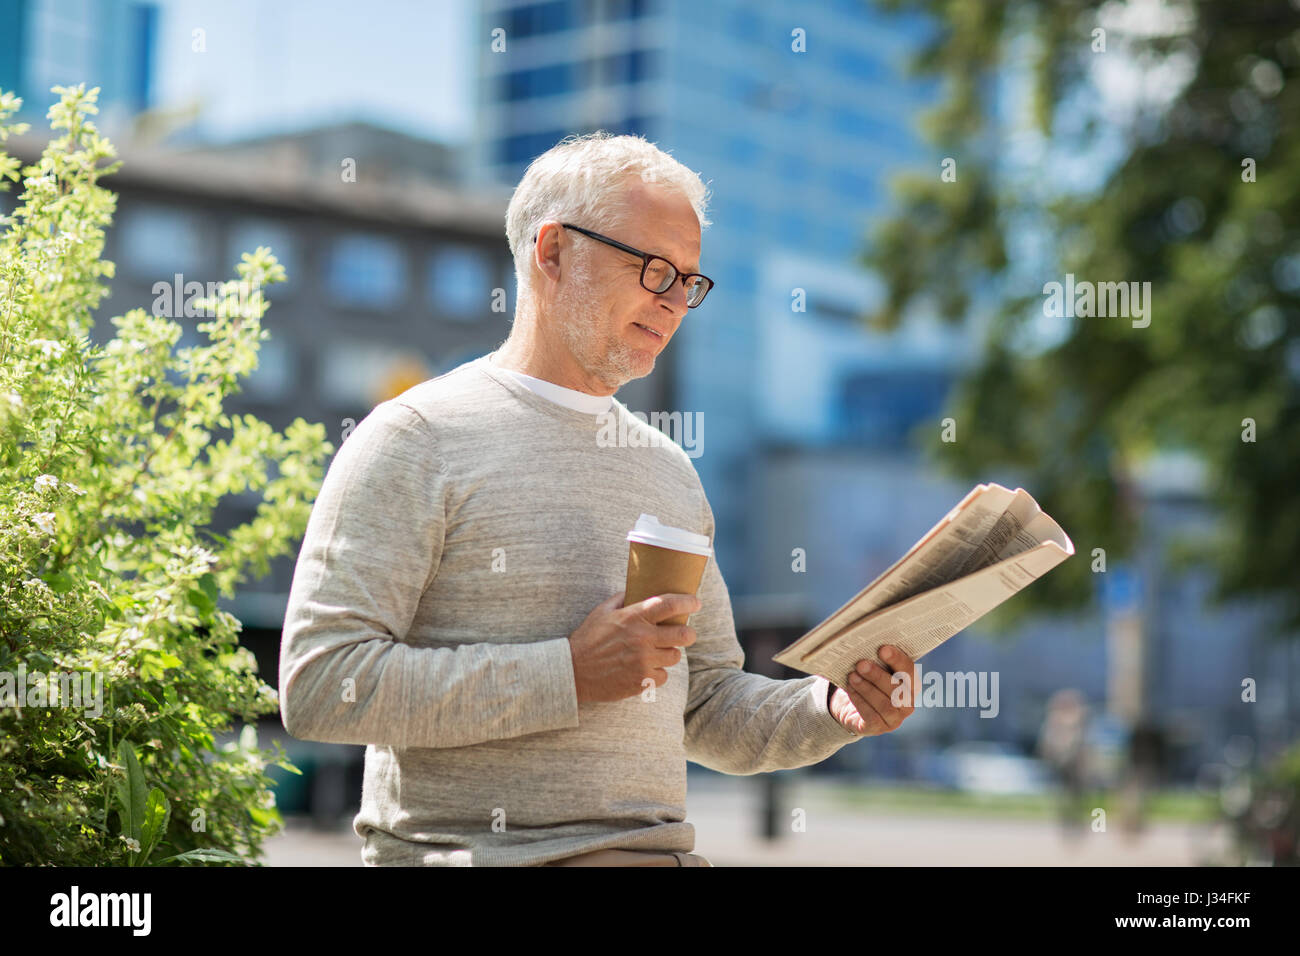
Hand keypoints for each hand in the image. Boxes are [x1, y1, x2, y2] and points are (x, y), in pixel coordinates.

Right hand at [567, 590, 699, 703]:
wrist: (573, 672)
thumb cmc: (588, 638)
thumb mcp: (603, 611)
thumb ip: (623, 599)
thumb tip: (640, 589)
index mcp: (633, 617)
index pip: (670, 604)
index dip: (688, 602)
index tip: (696, 603)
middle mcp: (642, 639)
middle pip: (684, 634)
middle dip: (688, 633)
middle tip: (685, 633)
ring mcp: (643, 662)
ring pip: (675, 657)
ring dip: (669, 653)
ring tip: (657, 652)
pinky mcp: (642, 681)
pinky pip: (664, 676)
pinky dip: (658, 672)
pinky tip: (645, 668)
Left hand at [829, 645, 915, 736]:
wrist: (850, 706)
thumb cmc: (867, 681)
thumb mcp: (874, 668)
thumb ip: (876, 659)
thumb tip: (866, 644)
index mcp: (911, 683)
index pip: (910, 671)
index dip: (897, 660)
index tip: (883, 649)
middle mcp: (908, 703)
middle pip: (897, 690)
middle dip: (878, 675)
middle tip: (861, 663)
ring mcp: (895, 719)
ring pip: (885, 704)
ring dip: (867, 688)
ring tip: (852, 676)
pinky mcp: (878, 728)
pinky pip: (871, 716)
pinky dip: (859, 700)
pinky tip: (850, 688)